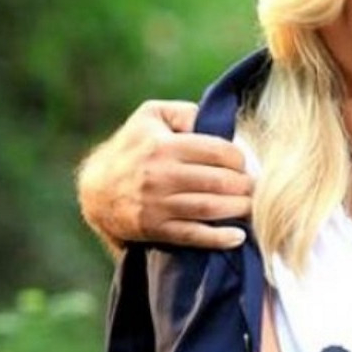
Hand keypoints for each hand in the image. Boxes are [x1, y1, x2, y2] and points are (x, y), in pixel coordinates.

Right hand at [76, 100, 252, 250]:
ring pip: (210, 208)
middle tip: (255, 187)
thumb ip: (185, 113)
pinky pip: (193, 235)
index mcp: (164, 146)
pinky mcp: (155, 228)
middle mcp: (160, 175)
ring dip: (239, 209)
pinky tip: (238, 236)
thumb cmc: (133, 147)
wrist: (96, 190)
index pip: (219, 152)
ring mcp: (157, 204)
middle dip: (246, 185)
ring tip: (251, 207)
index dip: (240, 160)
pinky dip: (218, 238)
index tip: (245, 164)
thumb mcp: (152, 116)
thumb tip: (214, 122)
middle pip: (219, 182)